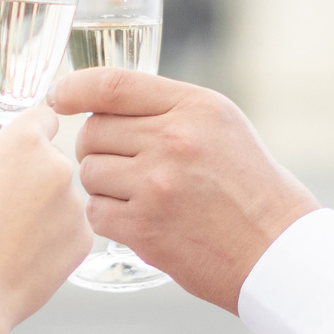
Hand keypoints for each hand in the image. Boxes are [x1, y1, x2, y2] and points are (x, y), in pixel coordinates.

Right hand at [0, 104, 92, 332]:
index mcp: (24, 142)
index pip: (43, 116)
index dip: (27, 133)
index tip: (14, 153)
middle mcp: (58, 166)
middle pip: (51, 159)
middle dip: (31, 175)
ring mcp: (75, 204)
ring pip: (61, 196)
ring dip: (43, 208)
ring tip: (8, 238)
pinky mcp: (84, 239)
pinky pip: (70, 228)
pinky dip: (53, 237)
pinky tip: (24, 255)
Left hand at [50, 70, 318, 311]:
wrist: (275, 248)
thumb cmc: (248, 185)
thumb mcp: (220, 125)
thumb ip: (167, 108)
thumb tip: (99, 100)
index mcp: (194, 107)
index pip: (113, 85)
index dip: (75, 87)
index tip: (58, 97)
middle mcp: (174, 140)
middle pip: (93, 130)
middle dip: (96, 147)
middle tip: (120, 164)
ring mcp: (157, 185)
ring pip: (89, 172)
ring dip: (101, 185)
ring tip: (135, 195)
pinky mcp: (145, 228)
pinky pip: (95, 212)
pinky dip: (106, 217)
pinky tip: (134, 220)